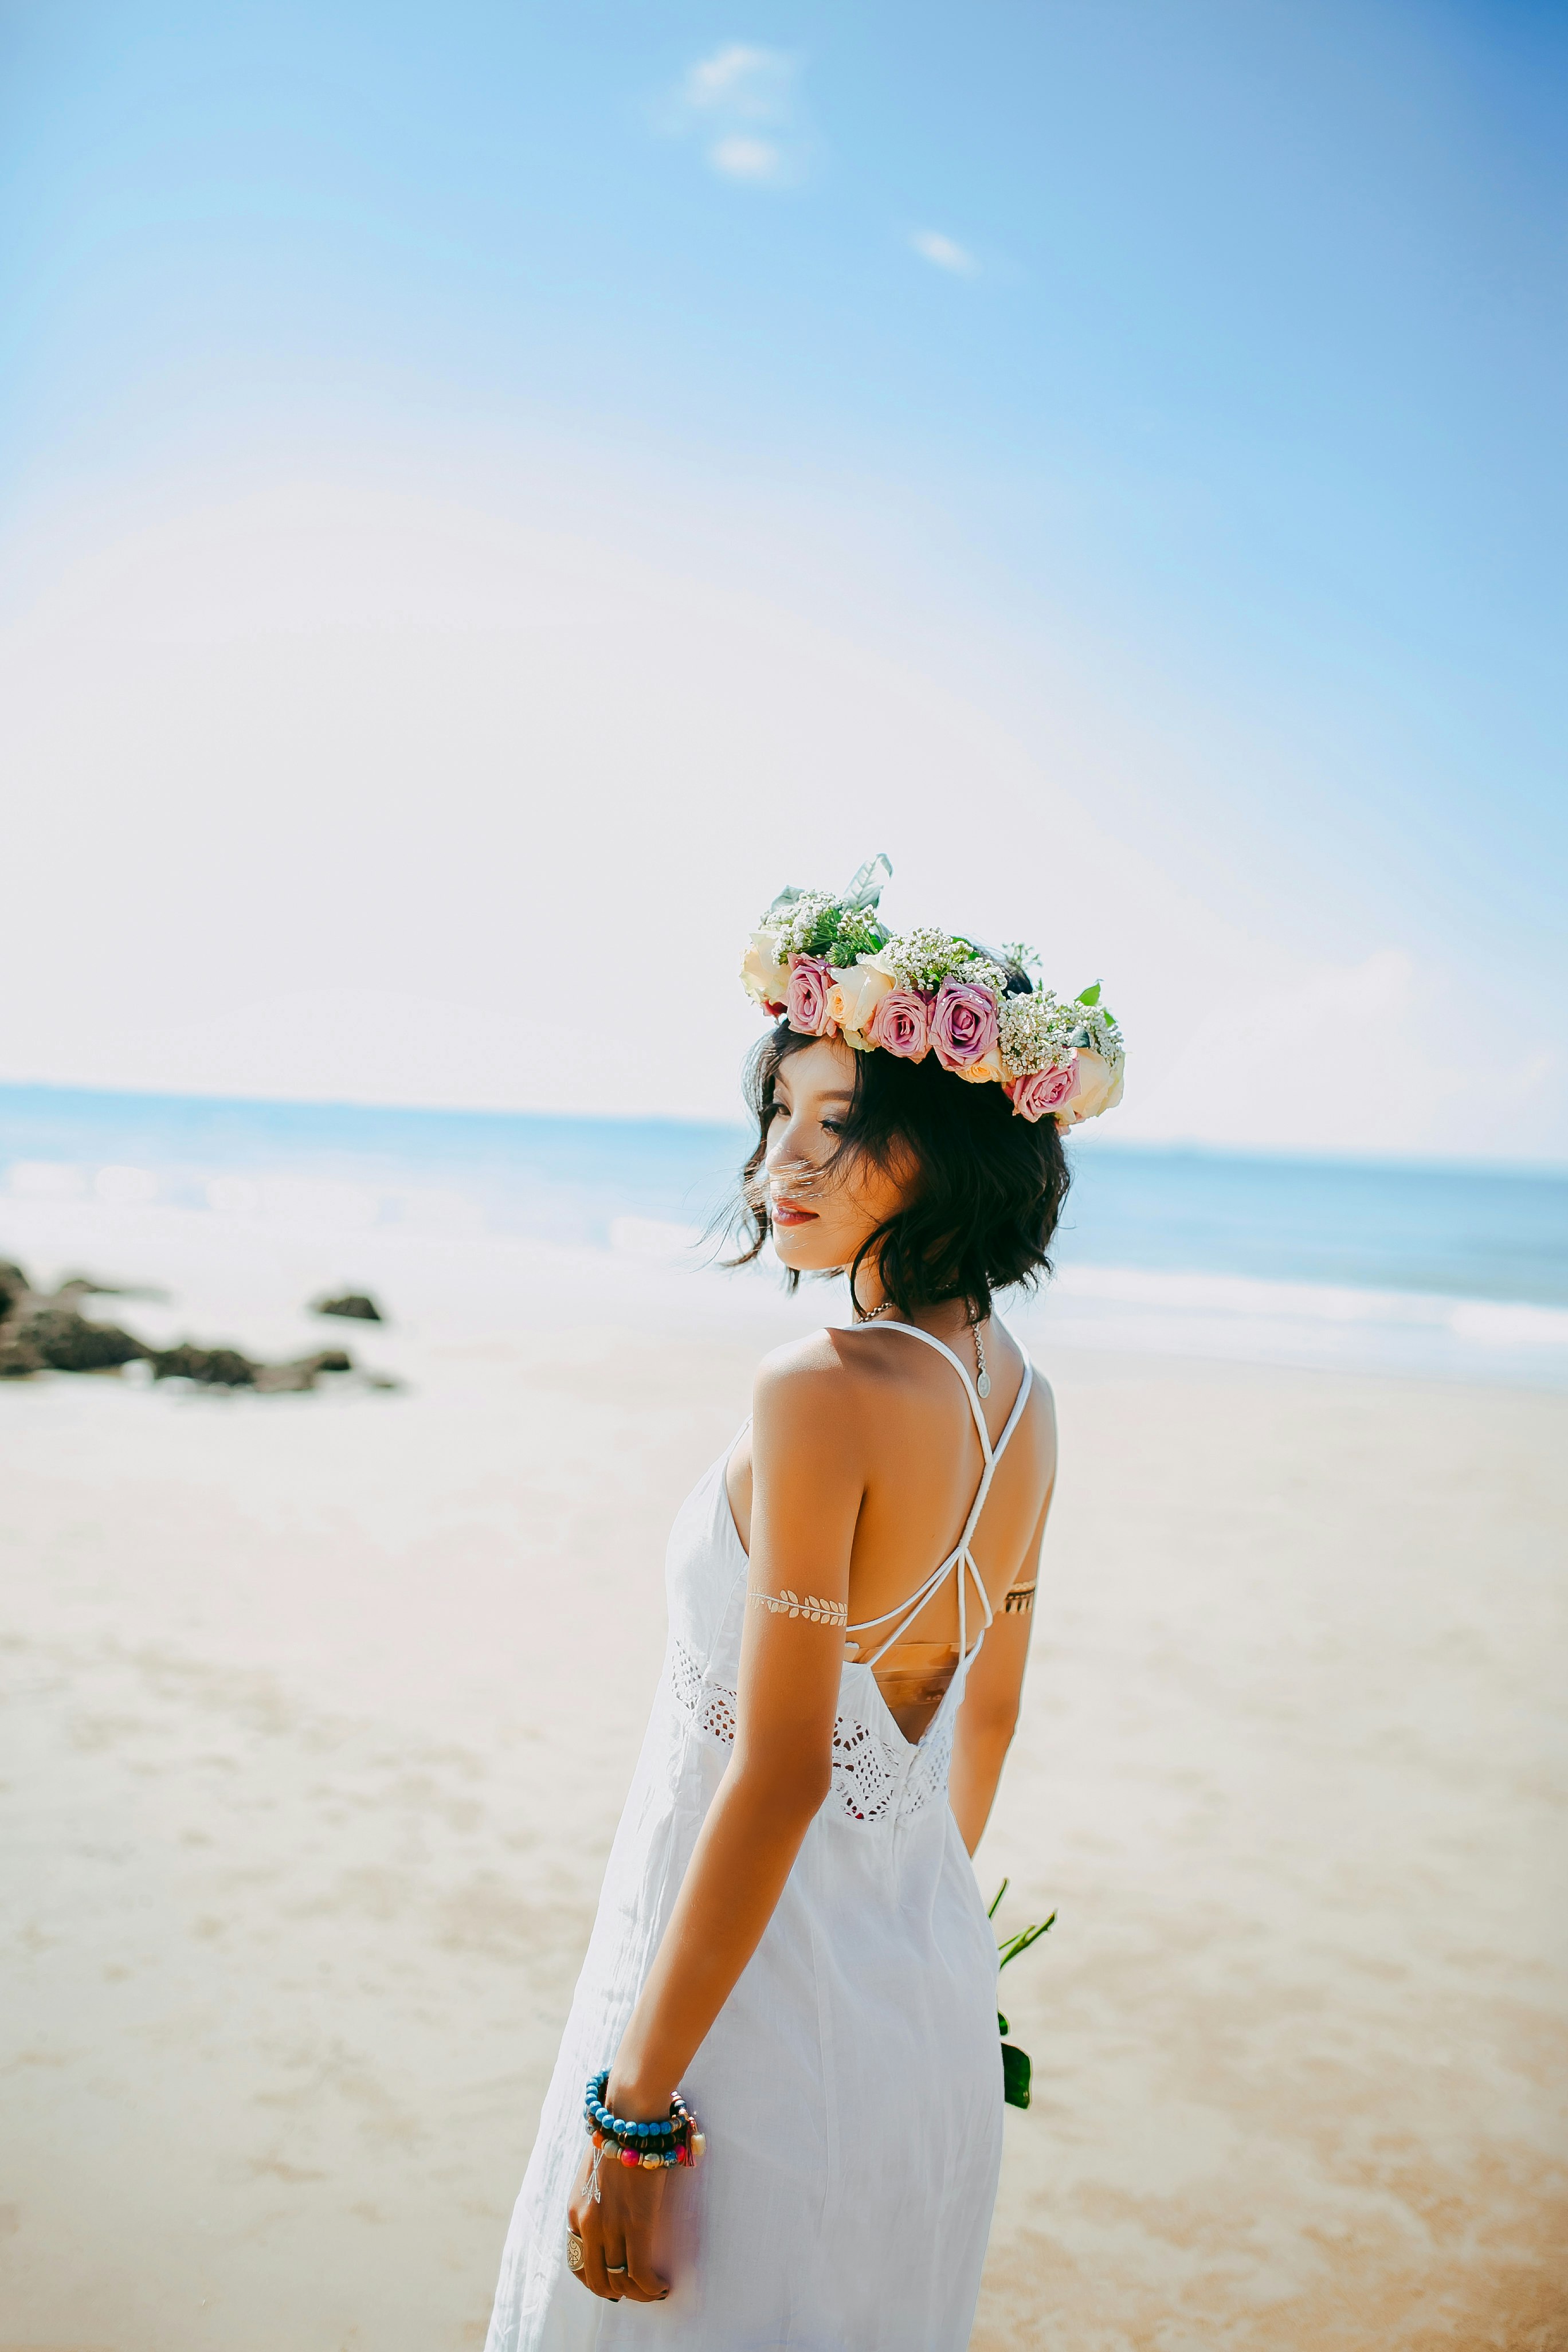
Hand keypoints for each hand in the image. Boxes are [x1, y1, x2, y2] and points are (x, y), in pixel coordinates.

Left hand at [566, 2139, 670, 2304]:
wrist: (629, 2118)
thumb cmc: (617, 2138)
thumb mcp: (593, 2173)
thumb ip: (596, 2198)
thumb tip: (611, 2213)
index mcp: (575, 2212)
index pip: (577, 2263)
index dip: (595, 2280)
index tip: (613, 2283)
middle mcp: (588, 2224)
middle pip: (597, 2280)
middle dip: (618, 2292)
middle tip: (637, 2290)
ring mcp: (611, 2226)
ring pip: (620, 2281)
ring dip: (639, 2293)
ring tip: (654, 2290)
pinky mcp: (636, 2223)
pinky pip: (640, 2272)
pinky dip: (651, 2286)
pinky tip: (662, 2285)